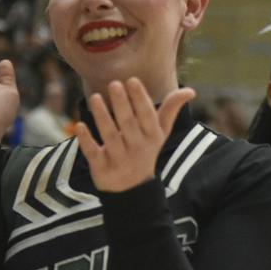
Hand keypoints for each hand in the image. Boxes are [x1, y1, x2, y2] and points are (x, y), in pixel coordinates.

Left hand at [75, 79, 193, 191]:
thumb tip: (191, 91)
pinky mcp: (101, 169)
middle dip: (121, 104)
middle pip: (128, 124)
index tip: (132, 80)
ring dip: (102, 117)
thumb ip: (171, 110)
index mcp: (152, 137)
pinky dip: (86, 141)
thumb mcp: (160, 133)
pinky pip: (93, 154)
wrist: (133, 189)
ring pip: (109, 136)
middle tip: (114, 83)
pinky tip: (79, 125)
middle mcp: (137, 148)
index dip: (140, 99)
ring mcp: (119, 159)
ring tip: (95, 97)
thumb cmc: (146, 150)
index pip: (147, 116)